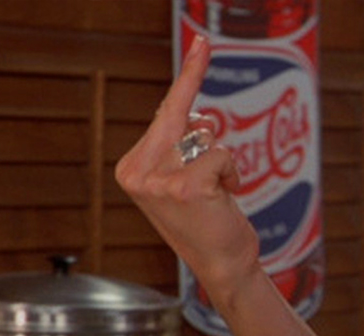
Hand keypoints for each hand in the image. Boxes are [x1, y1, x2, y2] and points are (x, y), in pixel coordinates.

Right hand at [115, 36, 260, 304]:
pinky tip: (223, 199)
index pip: (163, 112)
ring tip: (215, 196)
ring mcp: (157, 179)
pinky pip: (221, 155)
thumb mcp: (183, 181)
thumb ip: (178, 148)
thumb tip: (189, 114)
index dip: (188, 74)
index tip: (201, 42)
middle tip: (204, 52)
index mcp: (132, 168)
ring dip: (221, 164)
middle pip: (181, 116)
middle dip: (201, 104)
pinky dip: (231, 174)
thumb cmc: (208, 223)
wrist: (223, 265)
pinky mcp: (184, 185)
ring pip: (206, 139)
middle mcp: (137, 171)